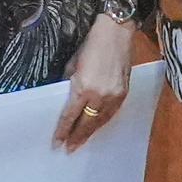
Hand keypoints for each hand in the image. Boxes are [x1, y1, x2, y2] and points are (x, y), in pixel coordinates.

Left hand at [55, 8, 137, 148]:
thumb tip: (67, 98)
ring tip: (81, 142)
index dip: (63, 130)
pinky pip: (112, 113)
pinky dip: (103, 122)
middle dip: (77, 137)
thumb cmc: (91, 44)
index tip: (57, 142)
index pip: (70, 115)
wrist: (116, 32)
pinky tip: (96, 126)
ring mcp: (114, 95)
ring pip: (101, 121)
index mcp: (83, 87)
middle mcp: (99, 95)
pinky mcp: (124, 92)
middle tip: (69, 149)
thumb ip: (70, 83)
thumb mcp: (73, 63)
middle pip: (86, 123)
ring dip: (90, 133)